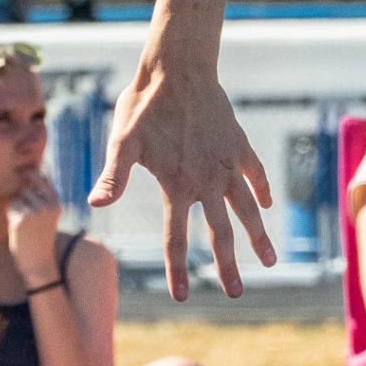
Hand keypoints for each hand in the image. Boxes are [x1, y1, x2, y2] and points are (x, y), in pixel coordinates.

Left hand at [7, 173, 61, 284]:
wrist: (38, 264)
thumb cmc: (40, 238)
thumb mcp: (47, 215)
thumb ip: (42, 196)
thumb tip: (29, 172)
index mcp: (56, 204)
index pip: (43, 178)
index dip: (32, 175)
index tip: (26, 179)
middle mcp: (47, 206)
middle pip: (26, 187)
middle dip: (21, 196)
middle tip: (26, 214)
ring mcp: (34, 212)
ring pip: (17, 197)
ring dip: (15, 207)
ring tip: (23, 223)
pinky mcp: (21, 219)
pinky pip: (10, 207)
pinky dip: (10, 216)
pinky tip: (18, 229)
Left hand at [88, 52, 274, 301]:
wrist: (177, 68)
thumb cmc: (143, 104)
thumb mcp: (122, 141)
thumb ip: (114, 175)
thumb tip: (96, 204)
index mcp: (177, 185)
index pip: (176, 238)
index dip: (177, 270)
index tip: (183, 297)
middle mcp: (206, 181)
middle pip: (221, 233)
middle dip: (228, 267)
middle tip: (235, 294)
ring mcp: (226, 163)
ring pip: (247, 209)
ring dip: (258, 236)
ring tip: (270, 261)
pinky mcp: (237, 144)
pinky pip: (254, 172)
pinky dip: (261, 189)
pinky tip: (267, 204)